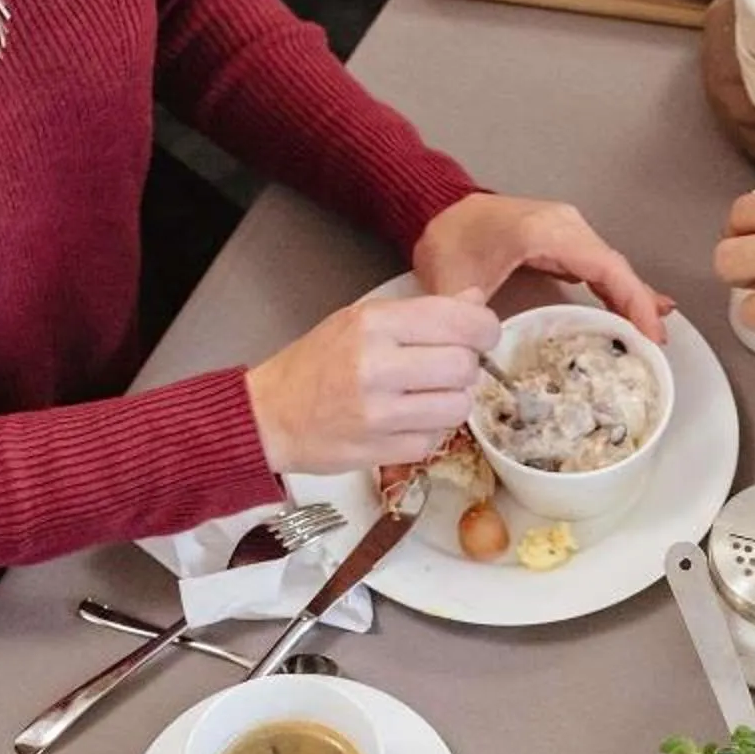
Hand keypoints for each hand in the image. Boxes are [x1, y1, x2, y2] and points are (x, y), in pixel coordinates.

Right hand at [251, 291, 506, 476]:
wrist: (270, 415)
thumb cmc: (317, 363)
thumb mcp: (361, 321)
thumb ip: (420, 313)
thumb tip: (475, 301)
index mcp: (373, 324)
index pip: (459, 321)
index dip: (484, 329)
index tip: (482, 335)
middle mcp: (377, 366)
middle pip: (464, 366)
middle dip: (467, 367)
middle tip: (448, 369)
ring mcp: (380, 414)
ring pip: (458, 407)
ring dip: (453, 402)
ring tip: (427, 396)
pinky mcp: (384, 452)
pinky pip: (437, 440)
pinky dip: (431, 431)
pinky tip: (407, 421)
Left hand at [413, 193, 669, 336]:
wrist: (434, 205)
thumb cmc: (447, 236)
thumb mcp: (452, 281)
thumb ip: (466, 321)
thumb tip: (472, 364)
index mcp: (546, 232)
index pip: (606, 268)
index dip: (633, 302)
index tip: (649, 335)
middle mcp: (564, 226)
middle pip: (616, 268)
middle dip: (640, 307)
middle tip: (657, 347)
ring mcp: (566, 230)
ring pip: (611, 267)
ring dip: (632, 299)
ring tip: (653, 336)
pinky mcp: (561, 240)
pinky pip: (597, 266)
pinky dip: (615, 290)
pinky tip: (632, 311)